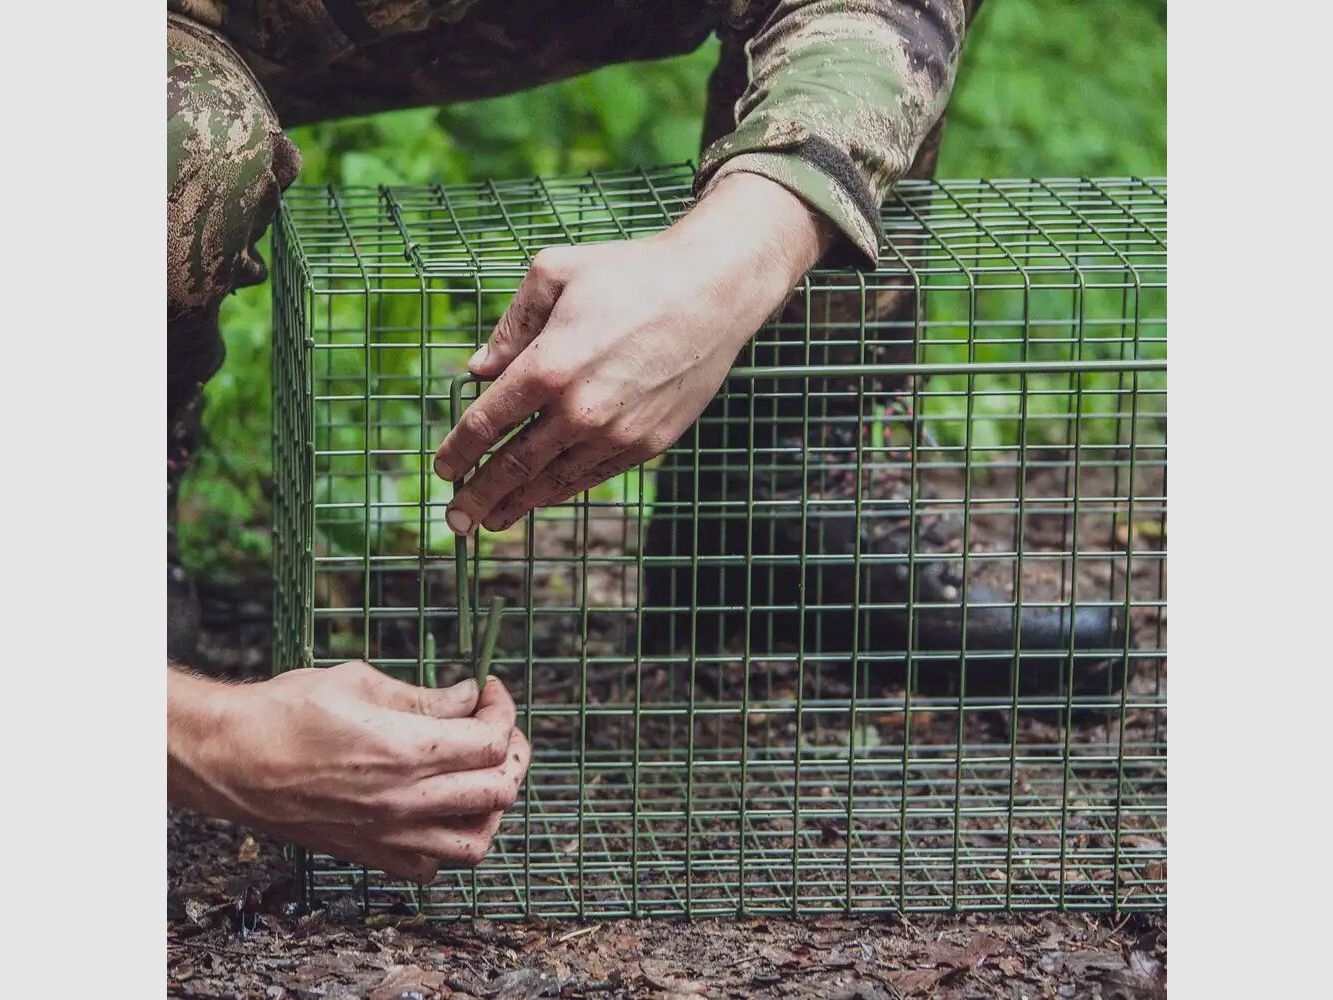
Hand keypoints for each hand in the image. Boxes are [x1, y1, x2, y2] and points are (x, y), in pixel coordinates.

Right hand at [167, 663, 530, 881]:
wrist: (231, 759)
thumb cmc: (287, 710)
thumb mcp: (361, 682)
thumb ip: (423, 696)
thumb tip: (468, 697)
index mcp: (406, 750)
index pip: (491, 740)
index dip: (502, 710)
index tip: (489, 691)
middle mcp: (405, 800)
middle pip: (498, 790)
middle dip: (512, 753)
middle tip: (497, 728)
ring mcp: (389, 835)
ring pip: (475, 842)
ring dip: (491, 806)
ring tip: (480, 775)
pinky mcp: (369, 854)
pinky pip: (432, 866)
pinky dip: (449, 842)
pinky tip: (440, 809)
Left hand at [434, 172, 830, 533]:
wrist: (713, 292)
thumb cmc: (630, 272)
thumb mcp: (555, 272)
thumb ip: (510, 326)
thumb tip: (478, 370)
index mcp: (548, 367)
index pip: (487, 422)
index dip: (459, 451)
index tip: (442, 469)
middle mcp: (579, 410)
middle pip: (514, 465)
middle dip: (478, 496)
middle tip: (455, 520)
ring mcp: (616, 433)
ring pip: (553, 481)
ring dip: (517, 504)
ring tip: (490, 521)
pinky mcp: (648, 443)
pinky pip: (593, 476)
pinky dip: (562, 490)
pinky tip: (543, 496)